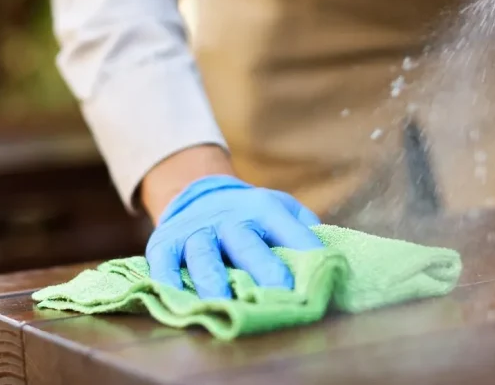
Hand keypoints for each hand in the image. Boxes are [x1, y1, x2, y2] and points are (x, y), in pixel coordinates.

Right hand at [145, 175, 323, 298]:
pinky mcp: (165, 242)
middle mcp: (228, 217)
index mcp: (263, 208)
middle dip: (262, 268)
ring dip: (213, 279)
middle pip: (245, 243)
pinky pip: (162, 261)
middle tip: (280, 293)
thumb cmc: (251, 213)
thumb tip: (331, 259)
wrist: (198, 191)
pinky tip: (173, 295)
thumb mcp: (282, 208)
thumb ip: (304, 229)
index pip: (289, 230)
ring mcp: (195, 229)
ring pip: (203, 254)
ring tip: (223, 302)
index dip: (306, 251)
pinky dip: (166, 278)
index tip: (322, 274)